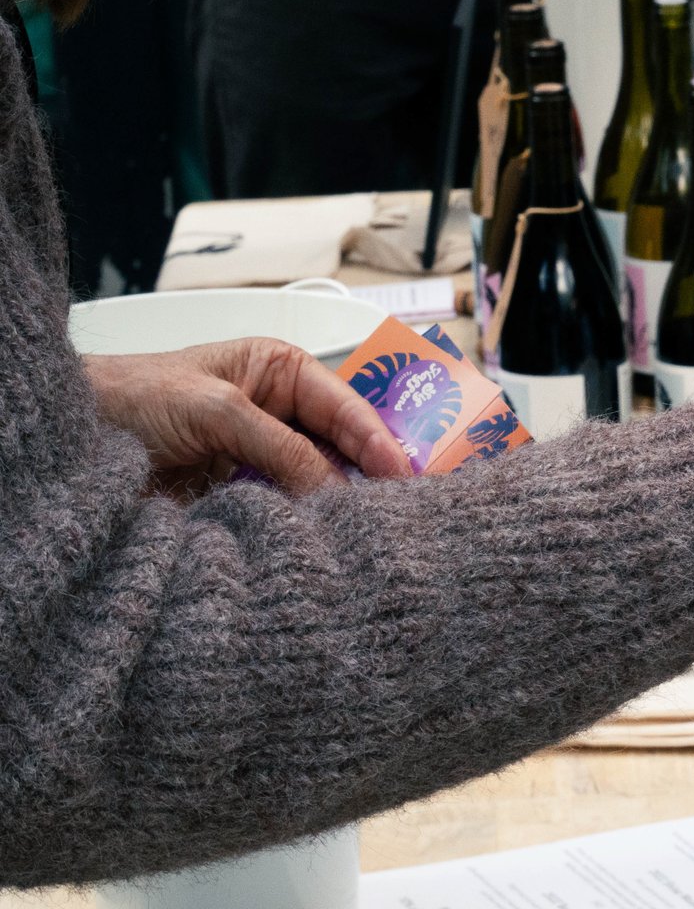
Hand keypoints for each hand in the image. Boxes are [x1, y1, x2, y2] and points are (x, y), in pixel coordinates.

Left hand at [85, 339, 412, 497]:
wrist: (73, 440)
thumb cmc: (134, 397)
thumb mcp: (216, 410)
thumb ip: (281, 447)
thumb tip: (336, 490)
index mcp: (279, 371)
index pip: (345, 405)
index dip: (379, 438)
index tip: (405, 472)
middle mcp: (278, 412)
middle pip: (340, 445)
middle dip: (367, 472)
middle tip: (402, 505)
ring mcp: (260, 456)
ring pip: (316, 481)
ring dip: (337, 502)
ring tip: (370, 526)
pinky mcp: (241, 495)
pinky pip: (285, 509)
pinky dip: (303, 523)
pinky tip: (323, 537)